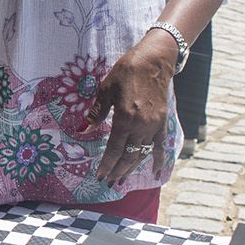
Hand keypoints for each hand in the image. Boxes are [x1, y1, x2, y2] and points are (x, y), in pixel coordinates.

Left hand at [79, 30, 175, 185]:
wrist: (154, 61)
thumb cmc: (126, 72)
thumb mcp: (106, 89)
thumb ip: (96, 113)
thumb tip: (82, 130)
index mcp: (125, 118)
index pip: (114, 149)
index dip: (106, 165)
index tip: (99, 176)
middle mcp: (141, 126)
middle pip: (128, 156)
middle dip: (117, 171)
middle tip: (109, 183)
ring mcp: (154, 126)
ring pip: (142, 154)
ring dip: (132, 169)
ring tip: (122, 179)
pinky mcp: (162, 123)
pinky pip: (160, 146)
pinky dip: (158, 160)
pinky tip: (154, 172)